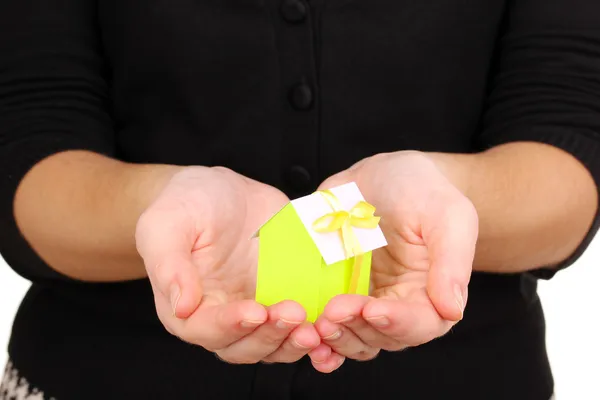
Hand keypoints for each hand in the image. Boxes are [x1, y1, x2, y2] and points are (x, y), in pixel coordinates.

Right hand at [136, 166, 324, 364]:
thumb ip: (169, 264)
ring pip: (275, 344)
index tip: (254, 311)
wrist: (223, 192)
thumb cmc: (187, 205)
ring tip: (315, 327)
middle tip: (293, 313)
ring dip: (295, 342)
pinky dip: (317, 334)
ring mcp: (256, 310)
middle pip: (245, 346)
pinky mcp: (284, 298)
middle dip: (270, 335)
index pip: (207, 330)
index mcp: (188, 307)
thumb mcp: (167, 224)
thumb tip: (182, 306)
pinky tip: (331, 327)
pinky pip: (300, 326)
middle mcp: (222, 317)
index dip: (231, 326)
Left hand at [310, 152, 477, 368]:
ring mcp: (365, 302)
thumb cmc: (423, 191)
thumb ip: (453, 261)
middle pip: (381, 337)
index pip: (421, 323)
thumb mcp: (448, 214)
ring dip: (335, 338)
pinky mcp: (337, 294)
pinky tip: (303, 334)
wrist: (382, 175)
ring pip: (353, 338)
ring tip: (317, 323)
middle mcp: (400, 306)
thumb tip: (452, 310)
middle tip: (333, 312)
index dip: (396, 323)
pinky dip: (316, 337)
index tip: (371, 308)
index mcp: (433, 293)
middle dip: (357, 328)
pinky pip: (328, 325)